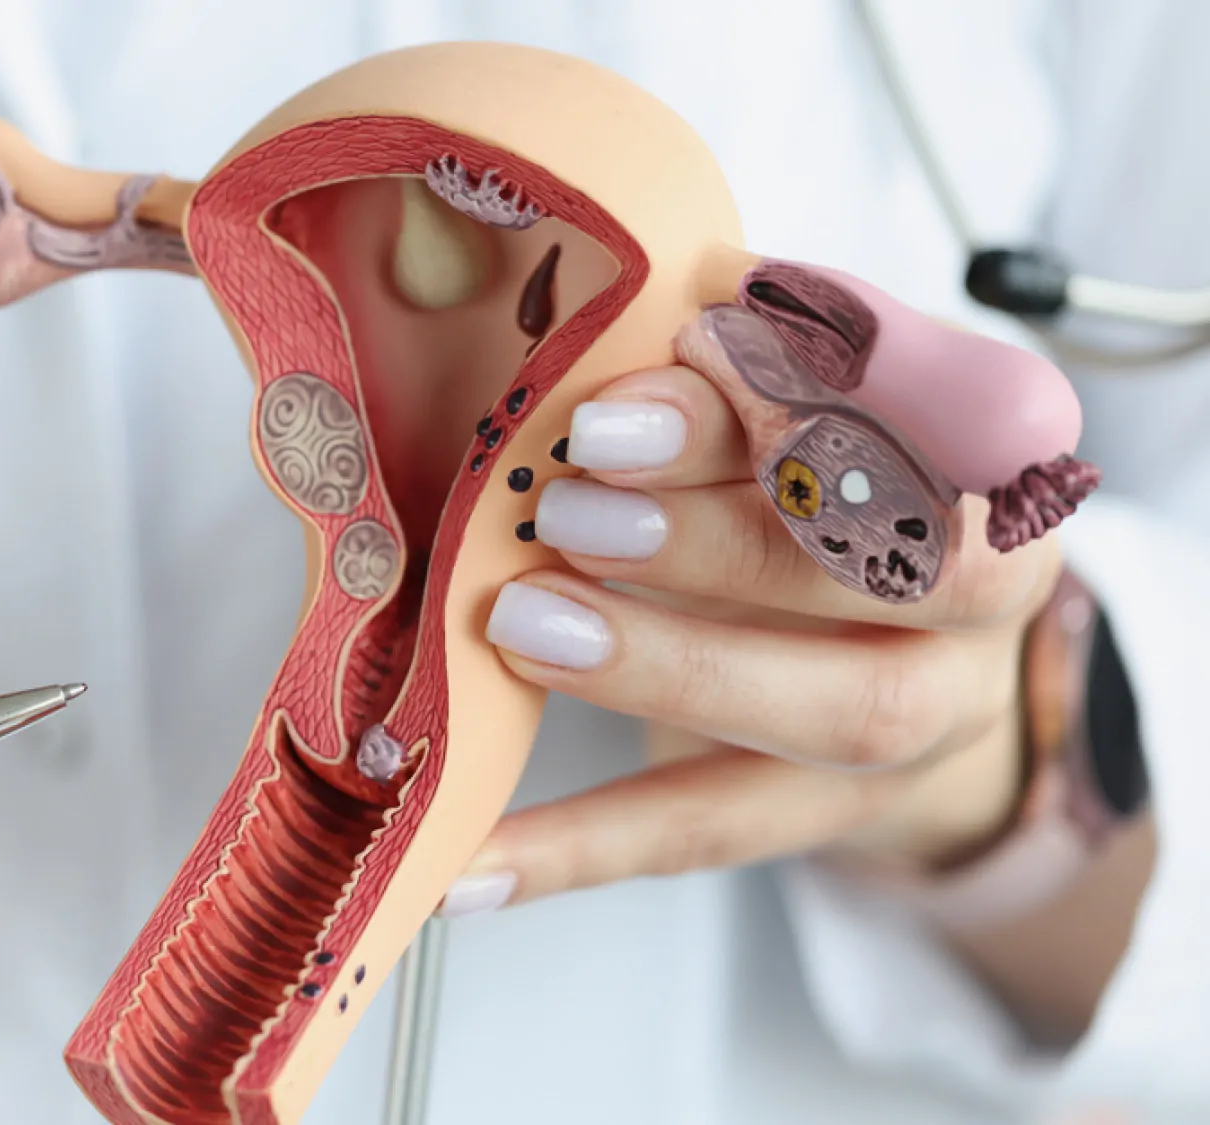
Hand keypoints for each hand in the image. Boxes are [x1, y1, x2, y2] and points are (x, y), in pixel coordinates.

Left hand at [439, 346, 1062, 915]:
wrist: (891, 634)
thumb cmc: (800, 471)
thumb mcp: (766, 391)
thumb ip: (710, 361)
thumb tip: (589, 321)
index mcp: (982, 443)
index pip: (916, 409)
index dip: (799, 390)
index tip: (670, 358)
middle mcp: (987, 586)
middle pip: (894, 574)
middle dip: (724, 537)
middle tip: (568, 509)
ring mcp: (933, 713)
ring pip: (837, 714)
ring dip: (668, 668)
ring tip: (522, 629)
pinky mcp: (840, 812)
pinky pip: (712, 833)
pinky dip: (582, 848)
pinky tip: (471, 864)